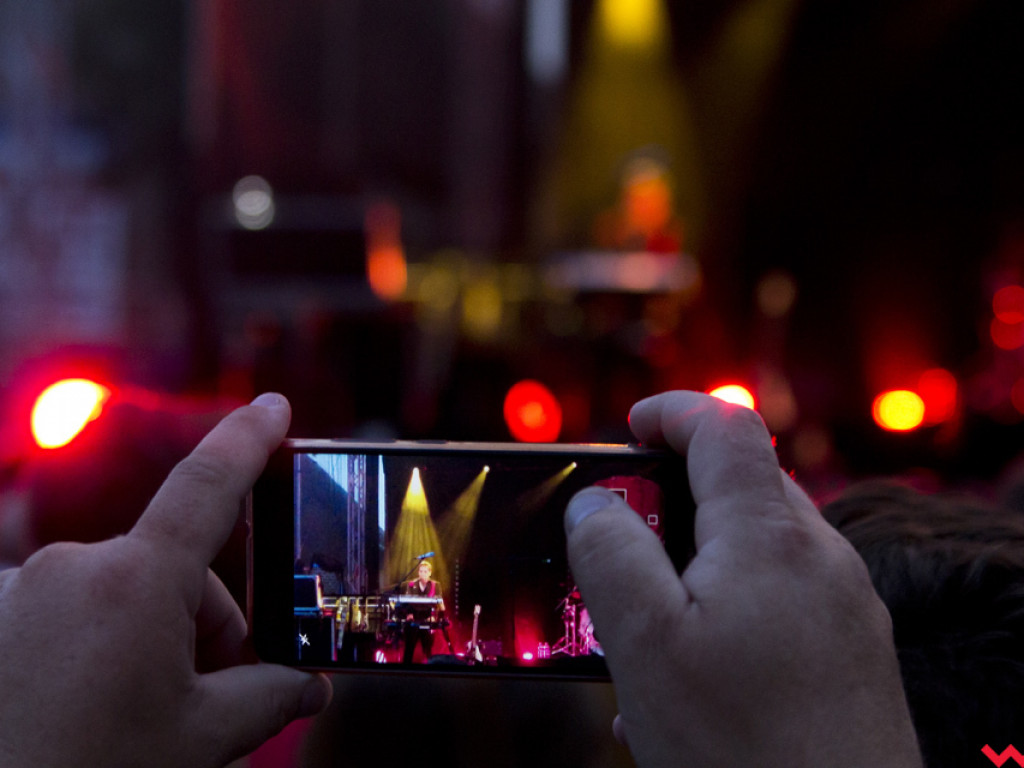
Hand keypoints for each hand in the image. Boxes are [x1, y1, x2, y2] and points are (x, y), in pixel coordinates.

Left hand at [0, 394, 331, 767]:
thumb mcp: (201, 739)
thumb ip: (268, 695)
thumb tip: (307, 688)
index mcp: (133, 582)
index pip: (208, 485)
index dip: (248, 438)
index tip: (272, 406)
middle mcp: (69, 569)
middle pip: (171, 573)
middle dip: (205, 626)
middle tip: (212, 695)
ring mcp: (18, 593)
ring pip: (119, 595)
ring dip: (146, 638)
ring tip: (142, 714)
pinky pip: (66, 611)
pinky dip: (92, 644)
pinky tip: (88, 704)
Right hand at [564, 391, 921, 767]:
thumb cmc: (742, 746)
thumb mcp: (645, 643)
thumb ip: (612, 552)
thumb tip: (594, 501)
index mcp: (770, 536)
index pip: (725, 426)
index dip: (672, 411)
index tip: (628, 429)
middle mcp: (822, 557)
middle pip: (743, 486)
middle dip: (676, 498)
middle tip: (622, 543)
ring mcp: (847, 605)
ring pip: (761, 548)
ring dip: (700, 561)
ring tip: (651, 623)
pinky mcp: (854, 652)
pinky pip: (783, 599)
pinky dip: (732, 606)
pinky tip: (696, 672)